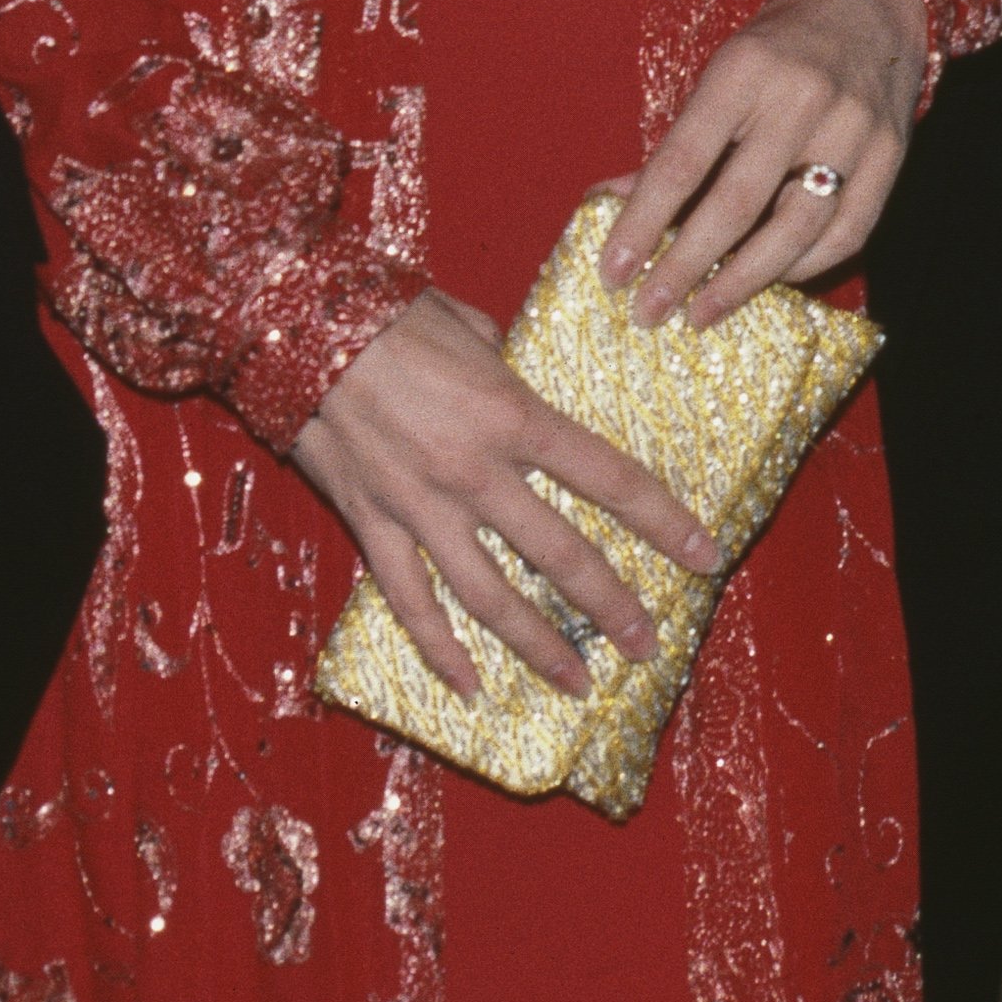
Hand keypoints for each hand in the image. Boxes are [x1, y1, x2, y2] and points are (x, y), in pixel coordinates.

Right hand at [290, 287, 722, 698]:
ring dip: (537, 644)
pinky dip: (439, 648)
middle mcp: (475, 473)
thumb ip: (508, 367)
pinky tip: (470, 685)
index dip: (664, 521)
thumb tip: (518, 381)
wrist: (296, 330)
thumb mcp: (474, 329)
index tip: (706, 556)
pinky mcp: (371, 525)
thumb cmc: (392, 316)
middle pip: (560, 553)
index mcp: (514, 417)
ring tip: (577, 681)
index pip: (610, 478)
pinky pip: (410, 602)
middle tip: (649, 646)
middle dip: (612, 604)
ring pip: (491, 596)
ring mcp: (421, 507)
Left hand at [605, 0, 927, 328]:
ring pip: (795, 229)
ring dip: (742, 283)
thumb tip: (612, 203)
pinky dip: (804, 268)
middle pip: (736, 205)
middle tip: (647, 312)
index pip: (682, 162)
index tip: (612, 272)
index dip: (643, 223)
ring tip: (701, 313)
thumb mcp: (718, 75)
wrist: (869, 6)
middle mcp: (801, 99)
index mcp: (744, 71)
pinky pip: (848, 232)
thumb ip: (676, 143)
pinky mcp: (891, 154)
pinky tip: (768, 283)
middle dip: (684, 268)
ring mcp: (853, 129)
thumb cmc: (778, 47)